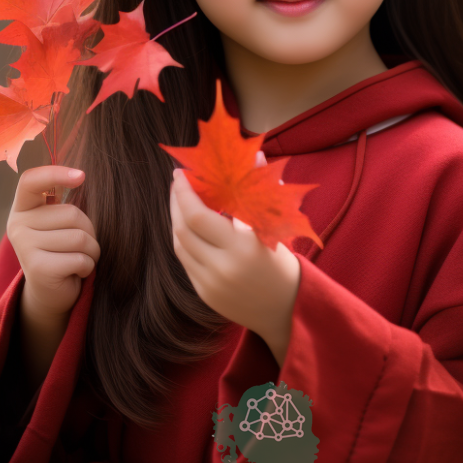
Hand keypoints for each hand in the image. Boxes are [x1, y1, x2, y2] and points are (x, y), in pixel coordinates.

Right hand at [6, 165, 97, 381]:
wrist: (51, 293)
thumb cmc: (61, 250)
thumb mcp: (59, 222)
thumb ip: (64, 202)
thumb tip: (82, 175)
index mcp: (22, 208)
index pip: (31, 180)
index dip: (55, 173)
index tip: (82, 176)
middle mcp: (17, 225)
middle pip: (72, 213)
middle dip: (89, 230)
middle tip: (79, 246)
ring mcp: (24, 247)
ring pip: (80, 237)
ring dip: (91, 250)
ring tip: (79, 259)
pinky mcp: (37, 268)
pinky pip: (80, 258)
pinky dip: (88, 266)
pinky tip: (76, 272)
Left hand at [169, 169, 300, 365]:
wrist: (287, 308)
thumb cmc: (283, 259)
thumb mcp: (278, 224)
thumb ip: (264, 188)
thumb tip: (255, 155)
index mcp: (244, 246)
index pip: (200, 215)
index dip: (185, 192)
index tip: (180, 173)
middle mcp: (224, 266)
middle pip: (183, 229)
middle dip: (176, 201)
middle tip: (177, 182)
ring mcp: (211, 283)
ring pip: (179, 245)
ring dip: (175, 219)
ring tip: (180, 200)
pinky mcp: (205, 293)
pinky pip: (185, 261)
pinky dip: (182, 239)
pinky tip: (187, 224)